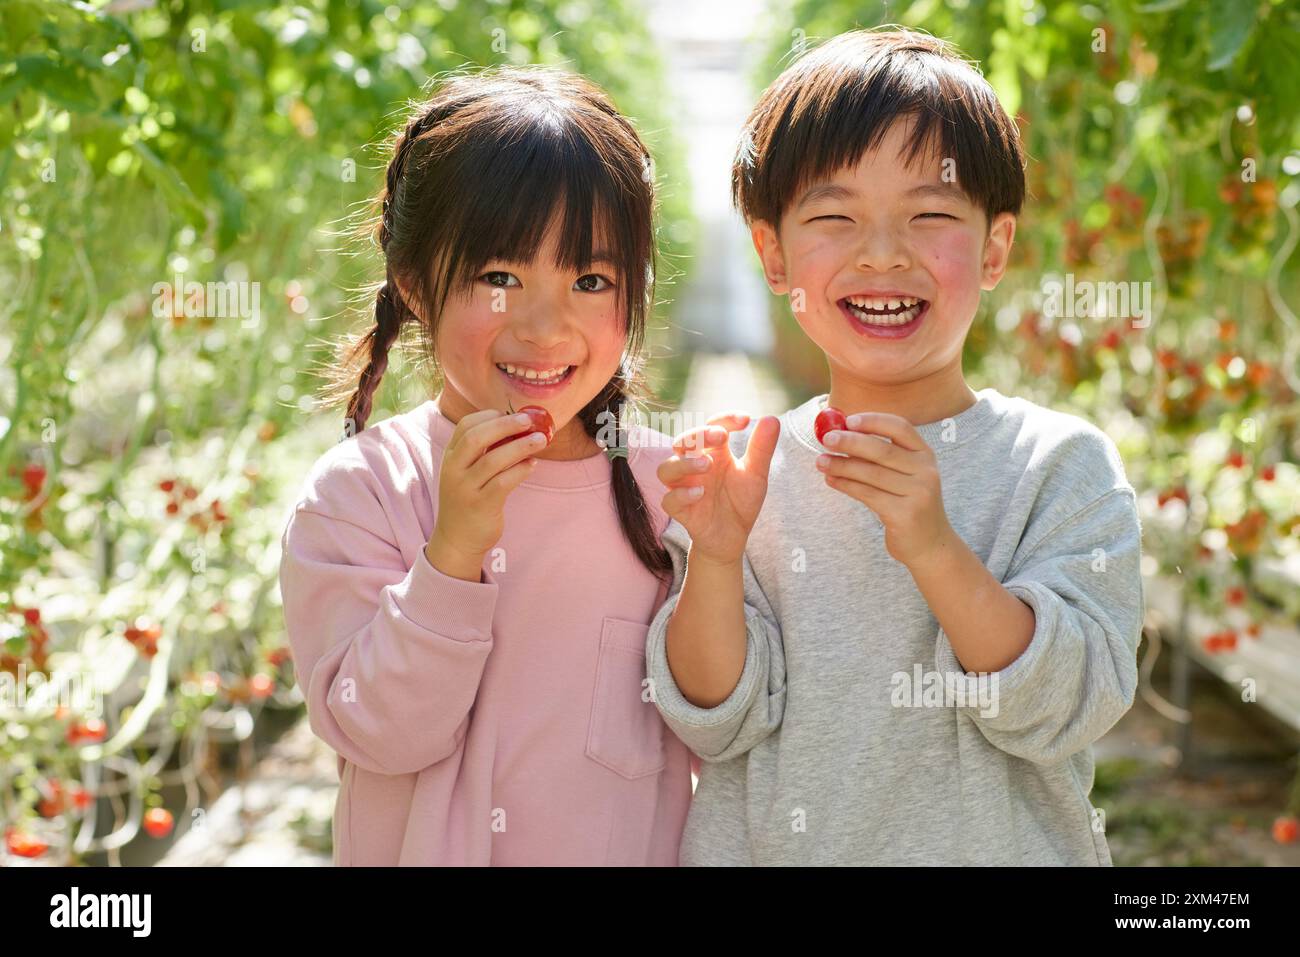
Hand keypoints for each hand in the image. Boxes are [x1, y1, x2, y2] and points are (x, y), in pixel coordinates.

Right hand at [427, 409, 545, 579]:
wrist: (457, 539)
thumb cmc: (468, 499)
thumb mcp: (467, 472)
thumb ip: (483, 452)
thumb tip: (518, 428)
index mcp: (450, 457)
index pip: (466, 426)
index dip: (489, 416)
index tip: (510, 414)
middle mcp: (454, 470)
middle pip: (477, 438)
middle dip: (505, 425)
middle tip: (529, 421)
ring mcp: (466, 488)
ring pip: (493, 460)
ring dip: (520, 446)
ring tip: (541, 440)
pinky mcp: (481, 506)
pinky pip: (503, 482)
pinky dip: (520, 470)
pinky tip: (533, 464)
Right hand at [657, 412, 779, 565]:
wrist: (733, 537)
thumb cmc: (741, 501)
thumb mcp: (756, 474)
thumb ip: (762, 449)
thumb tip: (773, 419)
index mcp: (714, 452)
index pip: (712, 426)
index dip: (725, 419)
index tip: (745, 420)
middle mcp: (694, 465)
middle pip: (683, 442)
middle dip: (699, 435)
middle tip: (721, 436)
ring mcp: (684, 486)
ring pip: (667, 468)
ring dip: (685, 463)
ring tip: (707, 464)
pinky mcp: (679, 510)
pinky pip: (670, 499)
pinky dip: (682, 494)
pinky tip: (700, 494)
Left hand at [814, 412, 954, 567]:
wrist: (930, 544)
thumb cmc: (908, 504)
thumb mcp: (905, 476)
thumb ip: (882, 456)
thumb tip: (842, 434)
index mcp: (925, 455)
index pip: (900, 428)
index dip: (873, 421)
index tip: (848, 420)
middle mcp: (925, 471)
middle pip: (882, 450)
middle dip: (850, 442)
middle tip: (826, 439)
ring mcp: (918, 493)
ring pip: (871, 473)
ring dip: (841, 465)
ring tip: (820, 461)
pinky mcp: (904, 514)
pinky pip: (868, 494)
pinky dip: (846, 485)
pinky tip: (831, 480)